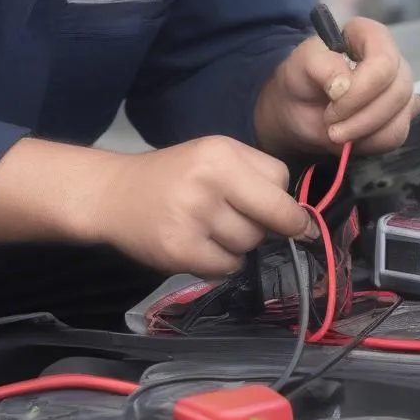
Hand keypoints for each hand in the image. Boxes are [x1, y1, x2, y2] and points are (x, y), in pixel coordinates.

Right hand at [92, 136, 317, 277]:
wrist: (114, 193)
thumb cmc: (175, 173)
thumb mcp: (214, 155)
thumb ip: (257, 177)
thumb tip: (305, 224)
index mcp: (221, 152)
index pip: (282, 180)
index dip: (277, 196)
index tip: (262, 202)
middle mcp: (208, 181)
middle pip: (272, 218)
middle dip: (265, 225)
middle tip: (237, 218)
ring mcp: (193, 217)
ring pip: (250, 244)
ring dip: (239, 243)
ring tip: (209, 228)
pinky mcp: (180, 250)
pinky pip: (227, 267)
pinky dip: (220, 262)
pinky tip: (198, 243)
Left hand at [254, 17, 419, 158]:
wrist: (298, 110)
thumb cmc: (301, 79)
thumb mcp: (301, 64)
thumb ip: (321, 65)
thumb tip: (345, 85)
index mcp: (370, 36)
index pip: (385, 61)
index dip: (362, 87)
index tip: (332, 98)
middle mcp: (392, 60)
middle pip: (397, 92)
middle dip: (359, 116)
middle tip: (329, 123)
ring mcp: (400, 90)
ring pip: (399, 118)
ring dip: (363, 132)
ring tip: (335, 132)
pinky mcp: (400, 117)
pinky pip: (397, 135)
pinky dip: (370, 143)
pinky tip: (350, 137)